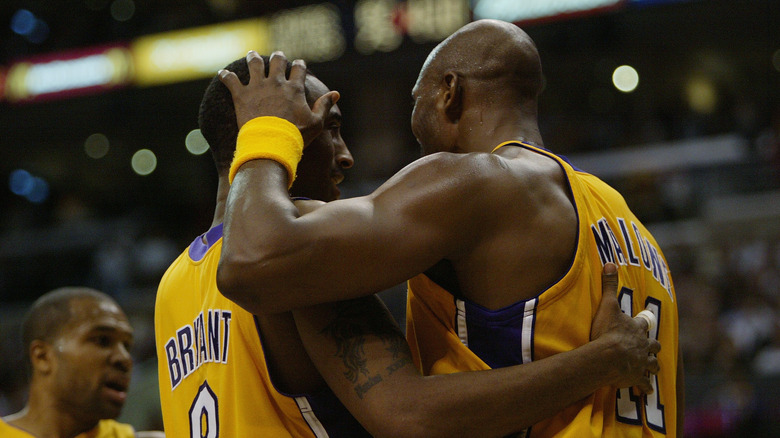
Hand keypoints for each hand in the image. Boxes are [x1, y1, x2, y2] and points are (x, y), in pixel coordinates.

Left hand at [218, 50, 339, 145]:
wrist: (271, 144)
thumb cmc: (296, 136)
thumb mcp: (316, 122)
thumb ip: (325, 106)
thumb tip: (336, 93)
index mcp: (294, 88)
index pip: (298, 69)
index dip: (299, 65)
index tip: (298, 64)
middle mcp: (276, 83)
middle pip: (276, 61)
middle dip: (277, 57)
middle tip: (277, 56)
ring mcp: (257, 87)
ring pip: (254, 64)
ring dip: (253, 58)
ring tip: (252, 55)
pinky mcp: (241, 95)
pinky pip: (230, 80)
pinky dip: (226, 76)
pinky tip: (223, 74)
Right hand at [590, 263, 660, 392]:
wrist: (608, 357)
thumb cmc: (607, 331)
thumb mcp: (607, 304)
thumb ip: (609, 285)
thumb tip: (611, 262)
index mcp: (637, 329)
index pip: (644, 324)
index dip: (644, 322)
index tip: (644, 322)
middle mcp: (643, 346)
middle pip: (654, 345)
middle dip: (653, 346)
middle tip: (650, 347)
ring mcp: (641, 363)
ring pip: (653, 365)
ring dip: (652, 365)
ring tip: (651, 367)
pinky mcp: (636, 378)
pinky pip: (643, 384)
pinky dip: (644, 387)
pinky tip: (646, 391)